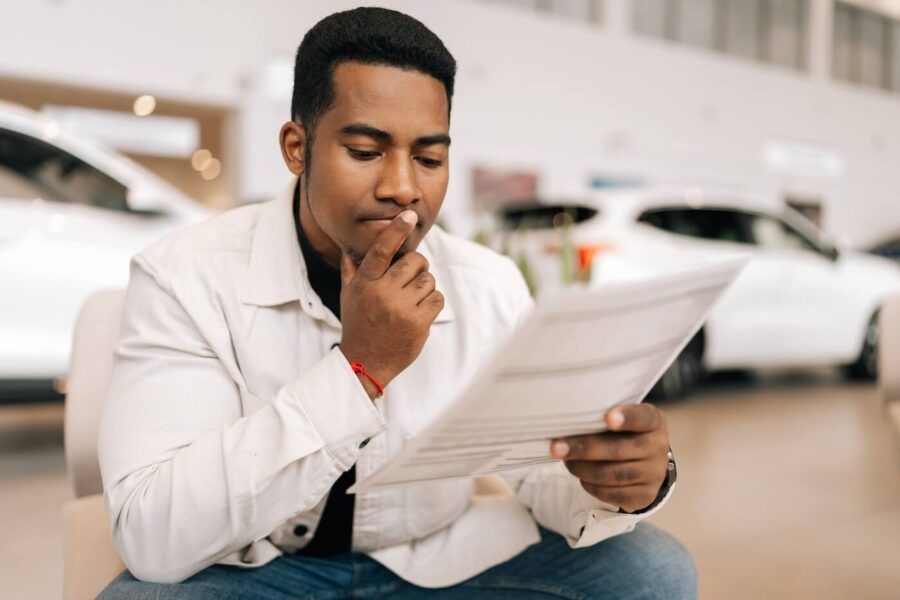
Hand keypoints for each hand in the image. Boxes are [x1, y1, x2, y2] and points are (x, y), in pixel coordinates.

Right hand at [339, 210, 444, 397]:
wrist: (365, 362)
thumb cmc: (358, 324)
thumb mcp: (348, 295)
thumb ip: (351, 270)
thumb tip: (348, 246)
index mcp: (365, 283)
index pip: (382, 249)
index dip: (397, 230)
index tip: (409, 215)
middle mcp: (383, 293)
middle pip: (415, 262)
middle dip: (418, 266)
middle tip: (412, 277)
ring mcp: (401, 309)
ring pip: (429, 280)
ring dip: (425, 287)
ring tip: (412, 299)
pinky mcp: (418, 323)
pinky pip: (437, 299)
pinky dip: (433, 302)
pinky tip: (420, 311)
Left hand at [550, 404, 669, 512]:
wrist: (643, 463)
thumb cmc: (623, 433)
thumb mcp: (620, 419)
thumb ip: (602, 418)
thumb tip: (566, 422)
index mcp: (653, 421)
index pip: (643, 417)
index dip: (626, 417)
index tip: (607, 418)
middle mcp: (658, 447)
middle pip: (617, 450)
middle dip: (583, 449)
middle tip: (556, 448)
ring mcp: (654, 473)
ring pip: (611, 474)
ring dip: (582, 469)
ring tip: (566, 461)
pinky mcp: (645, 495)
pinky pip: (612, 493)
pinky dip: (591, 485)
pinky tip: (581, 476)